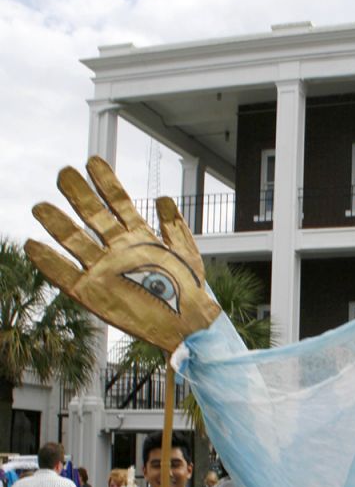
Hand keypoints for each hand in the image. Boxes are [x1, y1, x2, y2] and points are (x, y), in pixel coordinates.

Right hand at [26, 157, 219, 351]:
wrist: (188, 325)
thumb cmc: (189, 291)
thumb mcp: (186, 252)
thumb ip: (173, 225)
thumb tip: (163, 198)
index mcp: (138, 237)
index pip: (118, 203)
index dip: (106, 183)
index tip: (93, 161)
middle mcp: (117, 250)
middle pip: (93, 217)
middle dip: (79, 195)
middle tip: (64, 173)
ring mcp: (104, 270)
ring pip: (76, 242)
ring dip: (59, 225)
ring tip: (41, 207)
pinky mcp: (94, 294)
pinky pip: (66, 276)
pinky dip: (49, 262)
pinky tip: (33, 246)